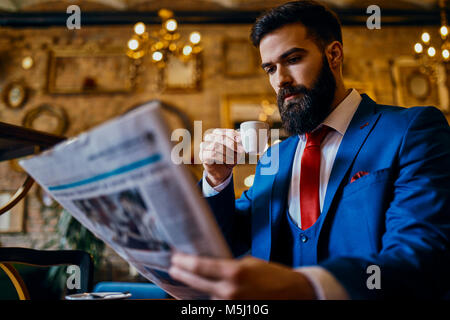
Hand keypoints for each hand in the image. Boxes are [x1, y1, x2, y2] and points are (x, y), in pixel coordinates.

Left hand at [168, 253, 316, 299]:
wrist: (293, 293)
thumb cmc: (274, 276)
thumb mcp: (250, 263)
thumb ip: (229, 265)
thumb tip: (212, 264)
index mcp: (235, 272)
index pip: (201, 266)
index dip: (184, 262)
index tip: (176, 258)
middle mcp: (230, 290)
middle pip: (197, 282)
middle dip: (182, 274)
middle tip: (173, 268)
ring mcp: (231, 305)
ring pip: (204, 296)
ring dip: (194, 287)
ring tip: (185, 279)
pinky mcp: (235, 312)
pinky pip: (214, 305)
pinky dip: (207, 299)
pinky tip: (200, 293)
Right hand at [200, 129, 244, 186]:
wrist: (221, 170)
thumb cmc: (229, 157)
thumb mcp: (236, 150)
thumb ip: (238, 143)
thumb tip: (241, 138)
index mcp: (217, 133)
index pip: (225, 131)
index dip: (233, 135)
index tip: (240, 141)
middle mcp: (209, 138)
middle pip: (220, 137)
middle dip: (231, 144)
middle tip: (240, 150)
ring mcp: (204, 146)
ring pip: (215, 145)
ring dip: (227, 152)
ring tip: (234, 158)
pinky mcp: (202, 155)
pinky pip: (212, 154)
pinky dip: (222, 158)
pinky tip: (227, 161)